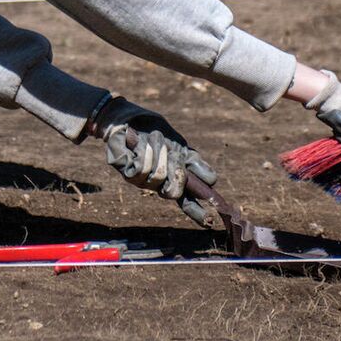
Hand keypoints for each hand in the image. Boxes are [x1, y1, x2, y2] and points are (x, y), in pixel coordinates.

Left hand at [92, 96, 218, 226]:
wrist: (129, 120)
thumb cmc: (156, 133)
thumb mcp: (180, 146)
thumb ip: (194, 163)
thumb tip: (212, 181)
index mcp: (176, 181)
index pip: (189, 203)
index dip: (198, 213)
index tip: (209, 221)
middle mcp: (160, 186)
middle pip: (174, 192)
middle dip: (175, 168)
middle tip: (170, 151)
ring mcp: (144, 182)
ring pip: (159, 175)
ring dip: (158, 150)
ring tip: (152, 138)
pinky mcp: (128, 175)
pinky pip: (142, 169)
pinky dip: (144, 151)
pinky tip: (137, 144)